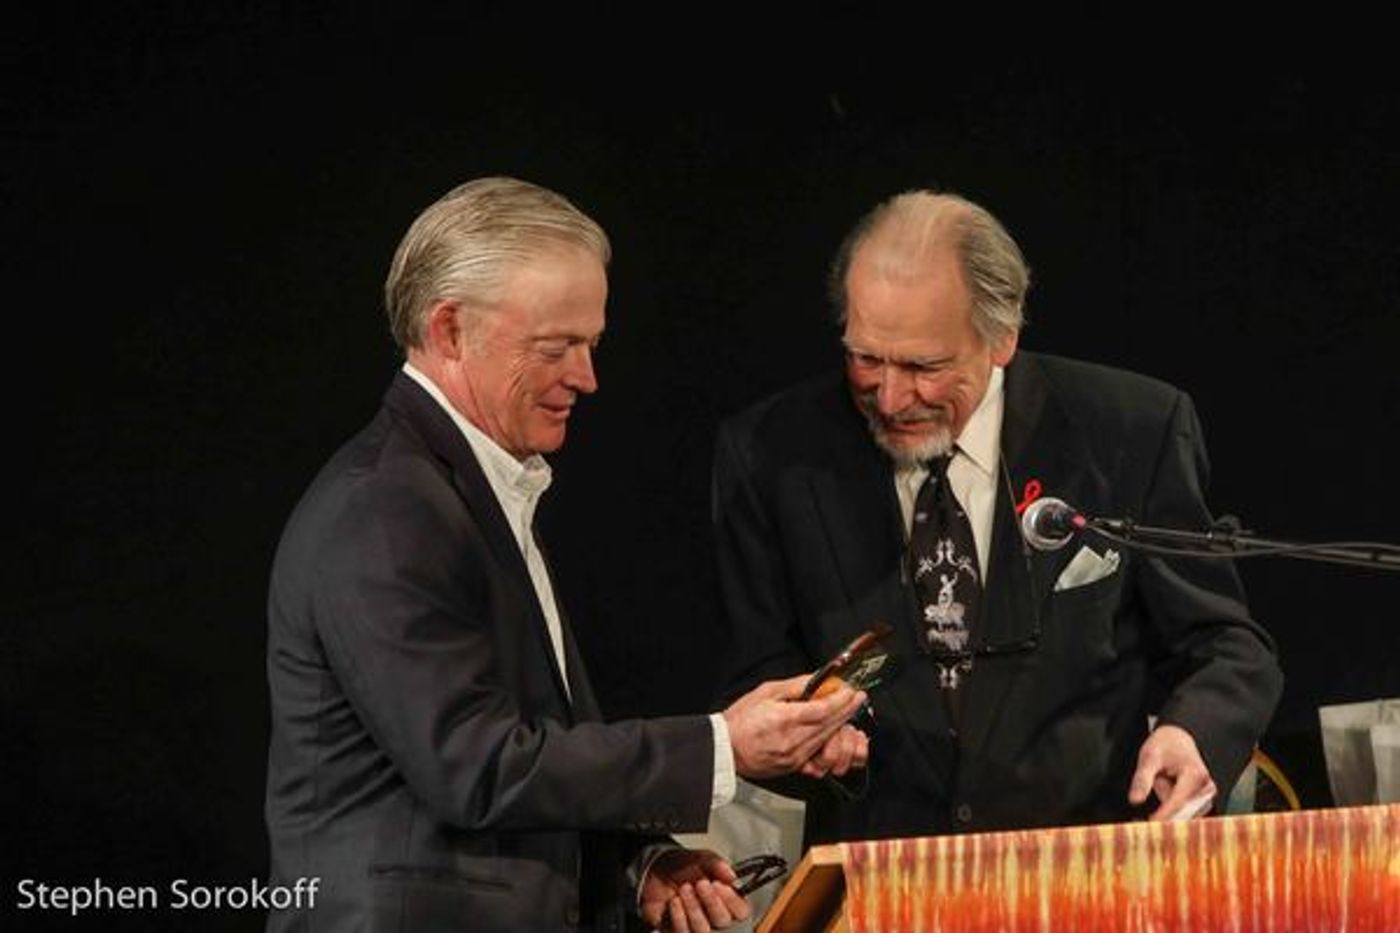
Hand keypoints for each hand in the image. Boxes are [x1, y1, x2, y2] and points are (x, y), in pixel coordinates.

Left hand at [639, 848, 750, 931]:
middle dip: (711, 902)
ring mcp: (697, 926)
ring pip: (702, 929)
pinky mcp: (678, 932)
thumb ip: (718, 865)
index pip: (741, 911)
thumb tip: (733, 877)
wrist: (657, 871)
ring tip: (684, 889)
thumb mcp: (703, 859)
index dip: (732, 901)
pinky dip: (678, 916)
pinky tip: (675, 901)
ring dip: (693, 907)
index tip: (720, 885)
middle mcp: (714, 917)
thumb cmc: (684, 867)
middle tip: (701, 884)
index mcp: (726, 900)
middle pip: (723, 922)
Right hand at [723, 674, 866, 778]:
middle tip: (857, 698)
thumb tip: (817, 679)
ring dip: (842, 727)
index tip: (851, 691)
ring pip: (828, 741)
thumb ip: (795, 686)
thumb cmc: (740, 720)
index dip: (841, 700)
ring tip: (846, 714)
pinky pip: (820, 759)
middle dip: (847, 710)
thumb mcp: (765, 692)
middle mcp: (794, 741)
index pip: (823, 709)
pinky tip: (833, 737)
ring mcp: (796, 757)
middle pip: (831, 725)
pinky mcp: (795, 767)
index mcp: (785, 719)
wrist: (725, 749)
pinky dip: (830, 747)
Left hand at [1128, 723, 1216, 819]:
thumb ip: (1142, 779)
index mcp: (1195, 775)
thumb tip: (1135, 800)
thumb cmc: (1165, 745)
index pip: (1177, 803)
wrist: (1178, 738)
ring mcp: (1207, 796)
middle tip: (1153, 787)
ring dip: (1167, 805)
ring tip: (1163, 780)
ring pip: (1182, 813)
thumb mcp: (1149, 757)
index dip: (1161, 816)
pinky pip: (1185, 812)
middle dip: (1163, 807)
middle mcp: (1206, 788)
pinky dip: (1172, 807)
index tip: (1148, 826)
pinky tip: (1166, 788)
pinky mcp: (1204, 802)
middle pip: (1180, 811)